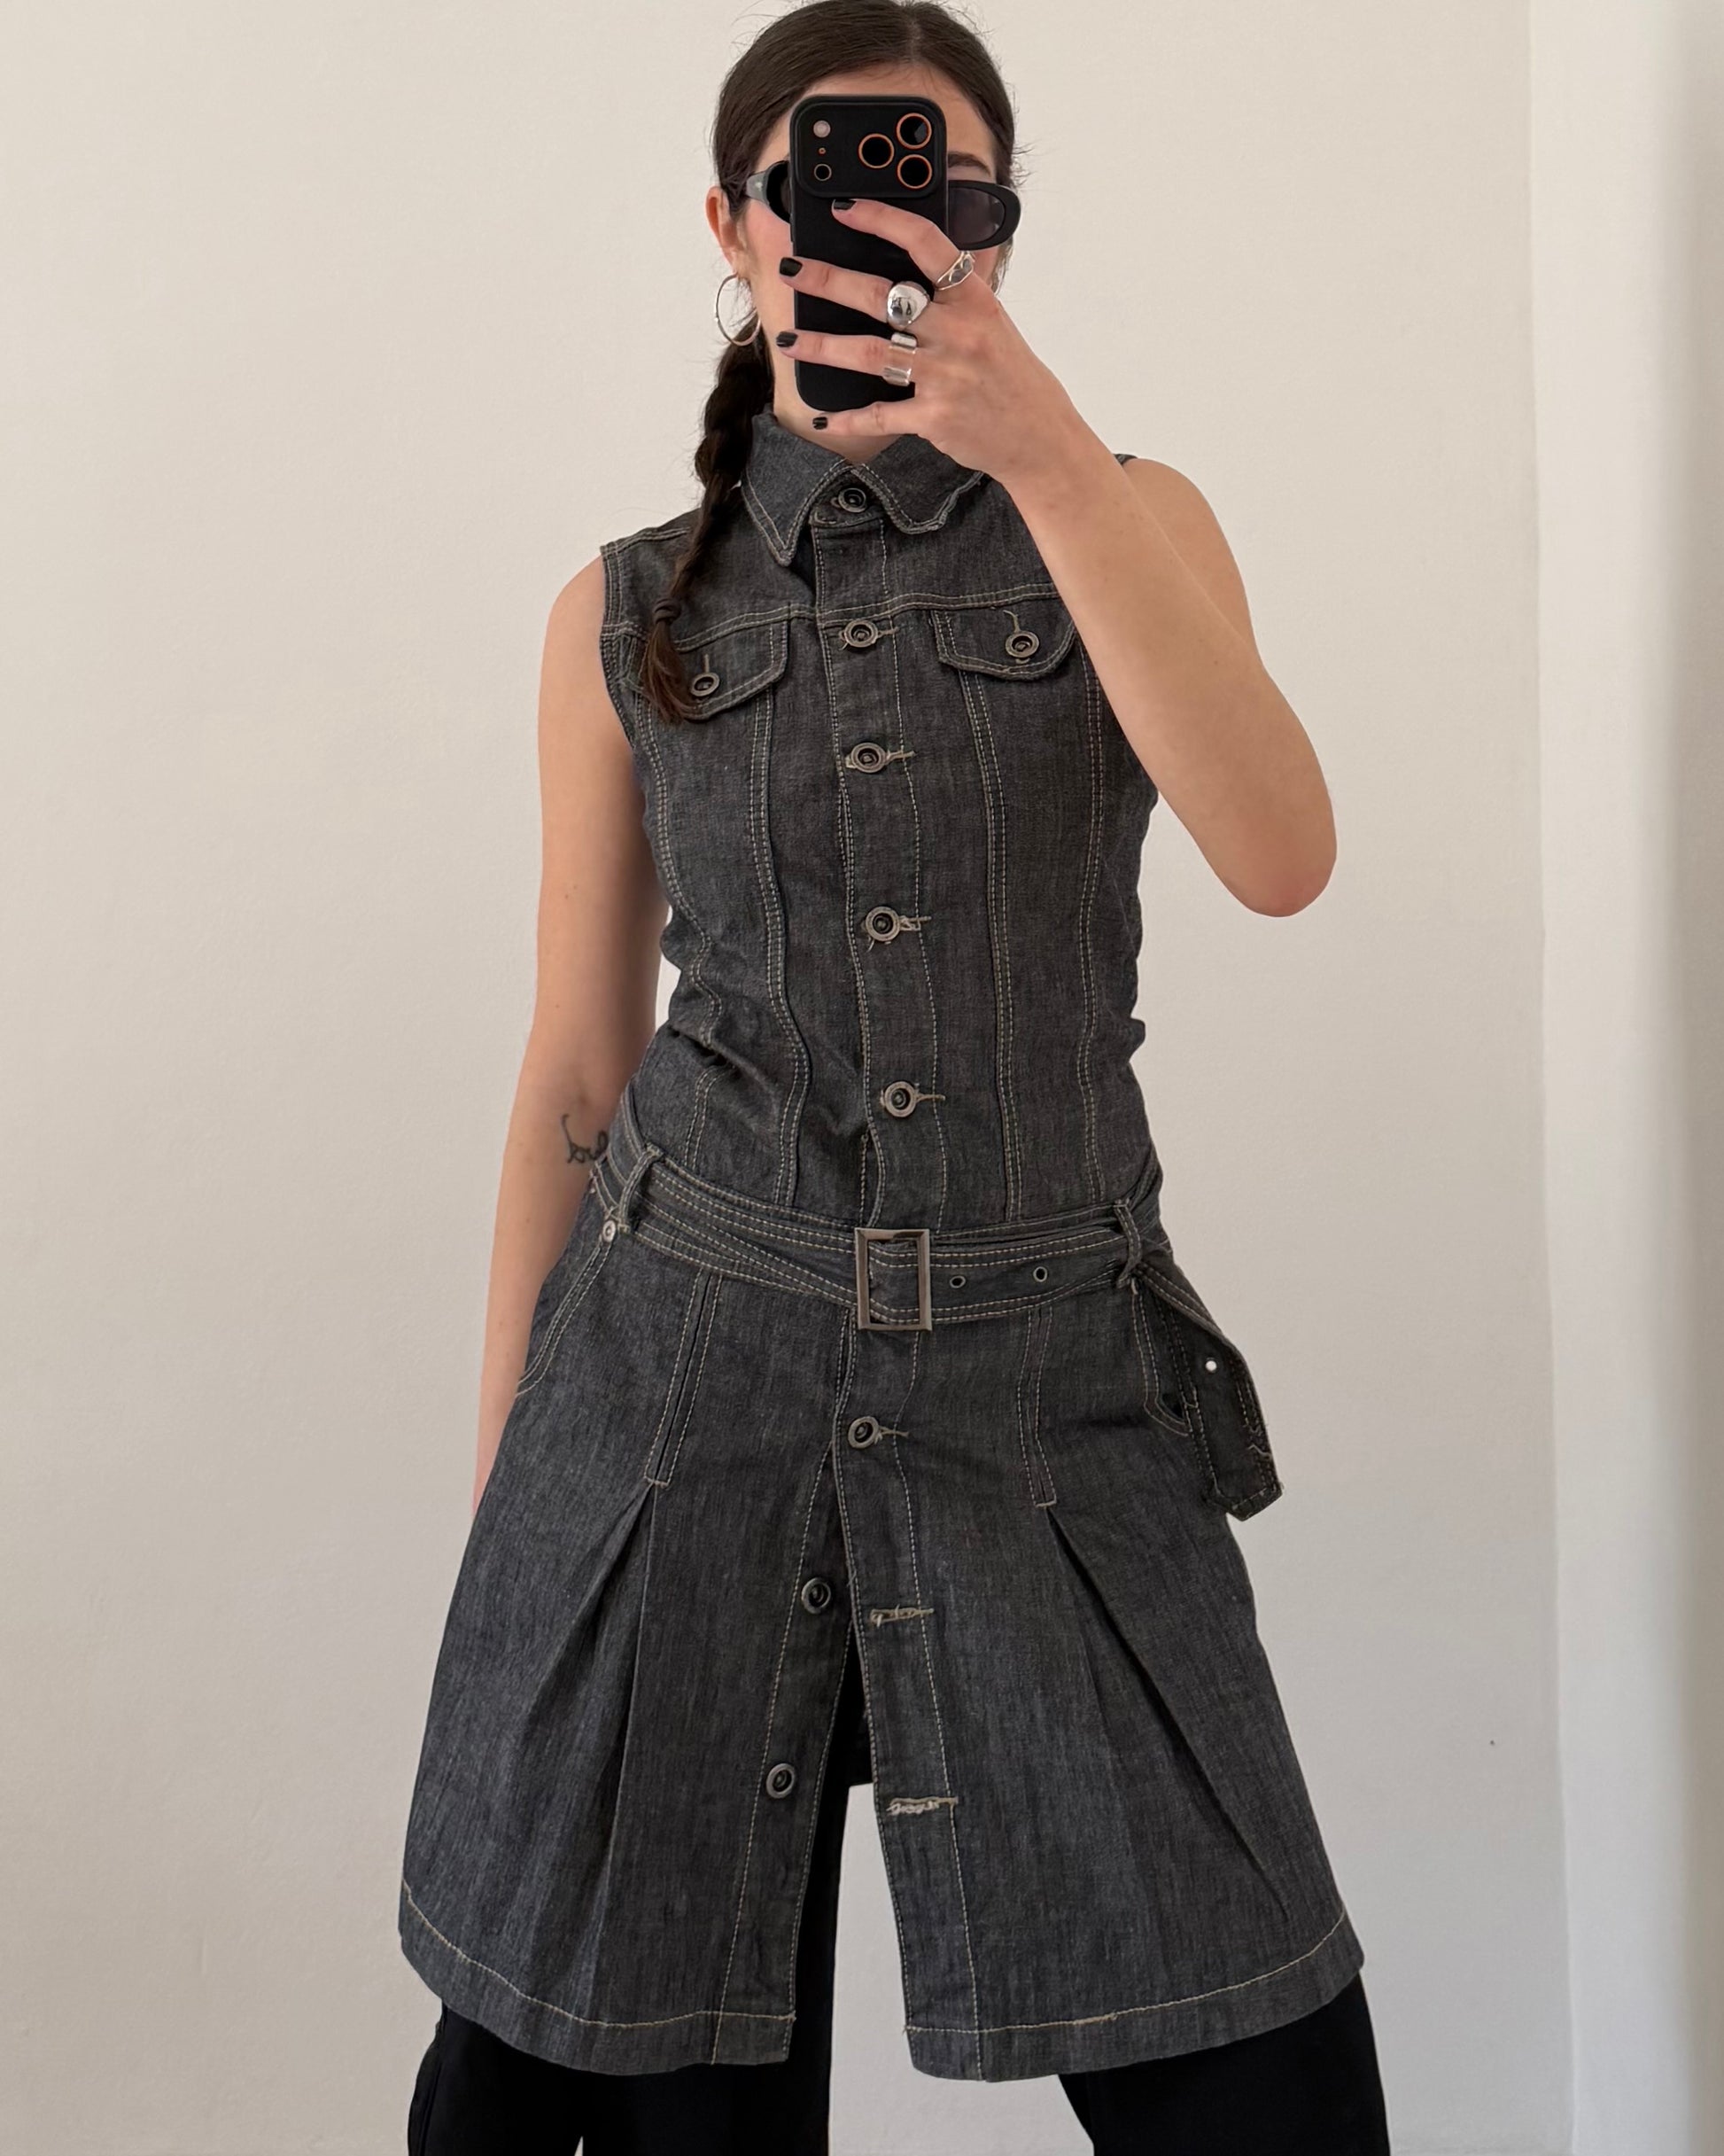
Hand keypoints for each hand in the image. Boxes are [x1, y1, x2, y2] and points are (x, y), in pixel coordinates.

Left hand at [776, 197, 1085, 490]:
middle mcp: (957, 333)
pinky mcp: (934, 418)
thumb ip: (954, 292)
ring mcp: (944, 376)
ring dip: (821, 345)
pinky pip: (879, 415)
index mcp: (972, 299)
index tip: (845, 210)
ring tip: (787, 339)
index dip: (882, 221)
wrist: (1039, 435)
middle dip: (827, 280)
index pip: (925, 244)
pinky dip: (848, 419)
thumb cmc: (1011, 374)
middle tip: (791, 268)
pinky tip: (823, 415)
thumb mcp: (992, 320)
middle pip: (880, 297)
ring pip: (868, 354)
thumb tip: (913, 257)